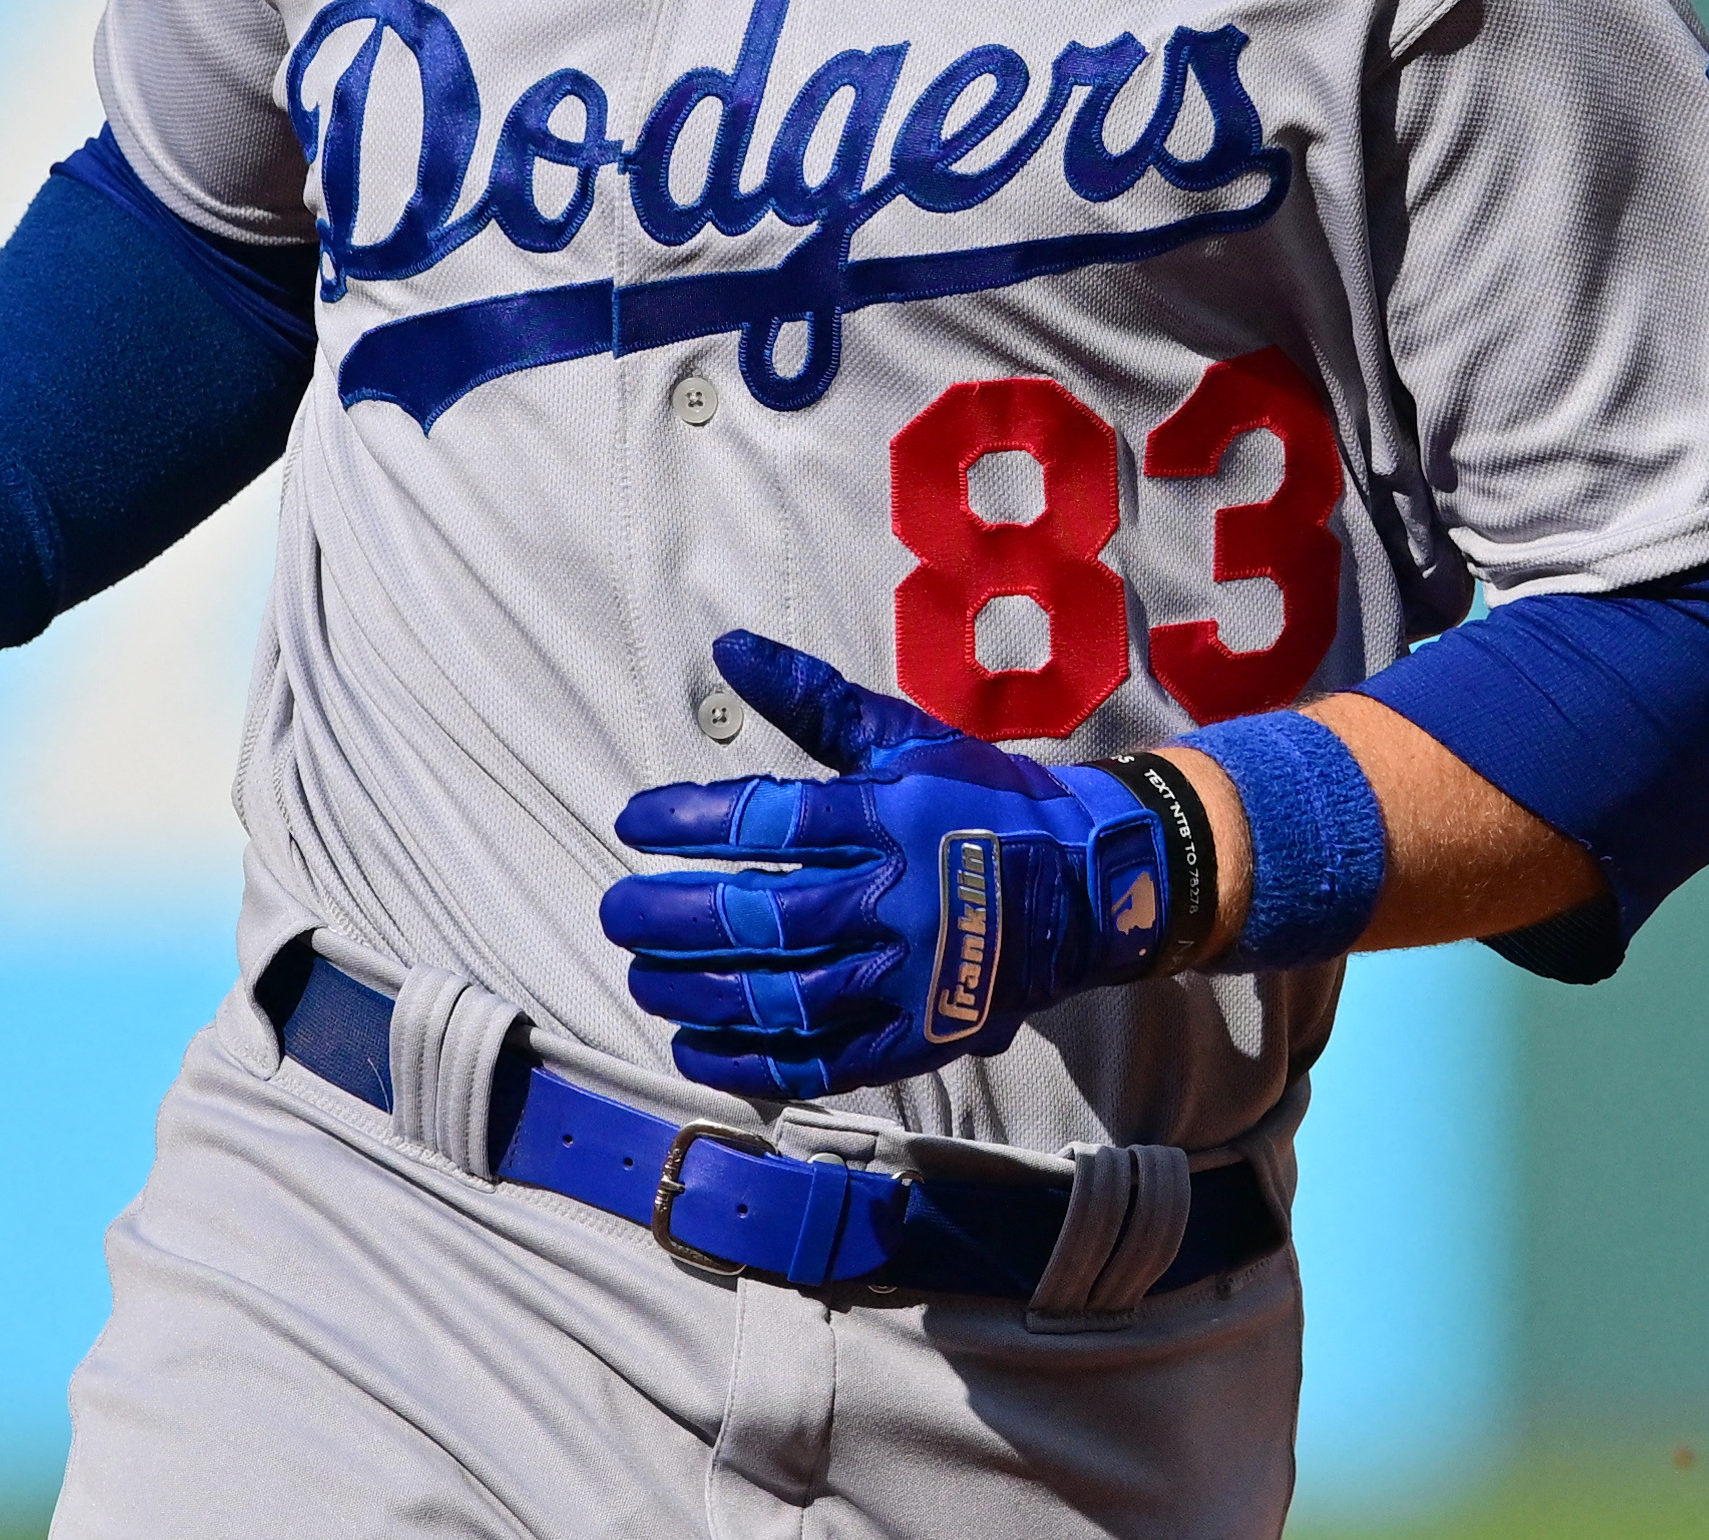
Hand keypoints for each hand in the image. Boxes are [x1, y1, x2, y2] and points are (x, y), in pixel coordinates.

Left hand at [599, 630, 1176, 1096]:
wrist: (1092, 883)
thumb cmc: (983, 799)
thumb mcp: (904, 736)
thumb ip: (813, 697)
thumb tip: (729, 649)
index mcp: (891, 817)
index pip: (772, 820)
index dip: (690, 822)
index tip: (634, 823)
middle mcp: (900, 899)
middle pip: (766, 917)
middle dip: (674, 918)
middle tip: (617, 911)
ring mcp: (913, 977)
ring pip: (785, 995)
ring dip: (700, 992)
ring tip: (643, 977)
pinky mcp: (921, 1036)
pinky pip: (824, 1059)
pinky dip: (754, 1059)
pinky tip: (696, 1045)